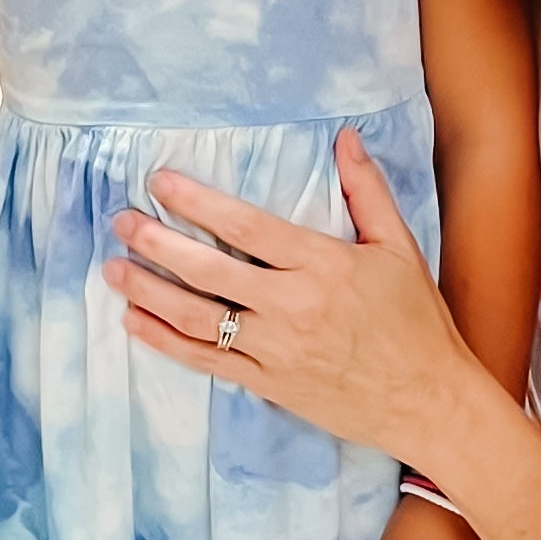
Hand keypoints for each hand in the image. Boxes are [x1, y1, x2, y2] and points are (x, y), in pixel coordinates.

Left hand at [103, 129, 497, 469]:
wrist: (428, 401)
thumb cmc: (417, 322)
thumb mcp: (399, 248)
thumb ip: (366, 191)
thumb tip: (344, 137)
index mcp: (323, 266)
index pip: (246, 227)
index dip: (198, 202)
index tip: (159, 182)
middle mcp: (293, 307)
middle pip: (208, 270)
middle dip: (156, 243)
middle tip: (121, 221)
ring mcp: (276, 350)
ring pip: (197, 318)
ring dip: (149, 291)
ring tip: (112, 269)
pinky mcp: (268, 385)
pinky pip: (206, 361)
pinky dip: (165, 341)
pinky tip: (135, 321)